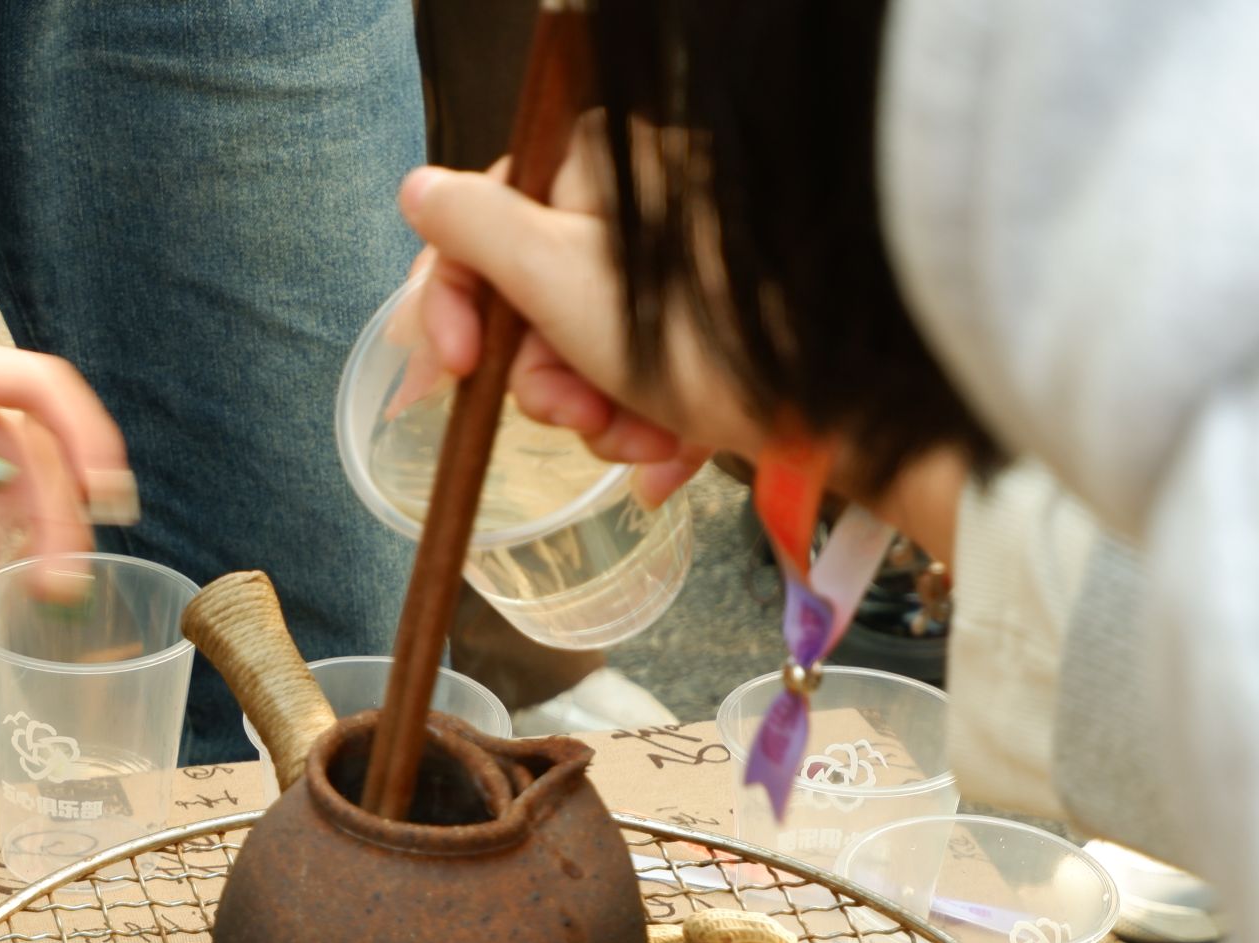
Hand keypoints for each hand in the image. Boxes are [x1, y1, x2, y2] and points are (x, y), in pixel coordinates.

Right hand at [395, 137, 765, 501]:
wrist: (838, 404)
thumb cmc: (696, 336)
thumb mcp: (556, 277)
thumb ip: (474, 232)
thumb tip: (420, 191)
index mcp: (595, 169)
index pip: (482, 229)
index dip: (453, 308)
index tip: (452, 374)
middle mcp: (636, 207)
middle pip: (535, 303)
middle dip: (550, 383)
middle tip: (579, 416)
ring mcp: (677, 269)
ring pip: (588, 352)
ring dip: (604, 416)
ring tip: (645, 443)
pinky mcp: (710, 327)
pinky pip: (646, 374)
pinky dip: (649, 422)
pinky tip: (670, 458)